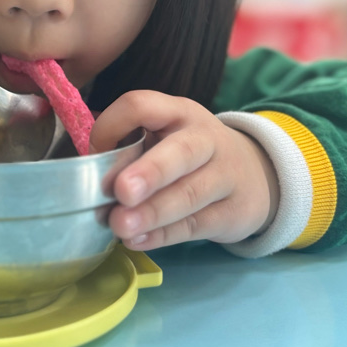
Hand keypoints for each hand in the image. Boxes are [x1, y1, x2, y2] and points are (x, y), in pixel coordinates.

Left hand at [90, 91, 279, 249]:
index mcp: (178, 112)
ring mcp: (224, 176)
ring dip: (152, 212)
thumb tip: (90, 174)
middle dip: (150, 171)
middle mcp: (205, 139)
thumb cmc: (190, 154)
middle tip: (121, 191)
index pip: (143, 105)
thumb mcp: (166, 137)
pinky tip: (137, 240)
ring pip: (190, 193)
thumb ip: (132, 149)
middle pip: (180, 152)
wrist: (256, 175)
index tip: (94, 153)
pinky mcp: (233, 213)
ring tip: (120, 225)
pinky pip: (196, 225)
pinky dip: (163, 235)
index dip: (113, 126)